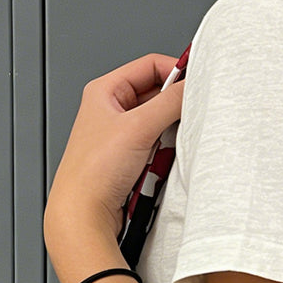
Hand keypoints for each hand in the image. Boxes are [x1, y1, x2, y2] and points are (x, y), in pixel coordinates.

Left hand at [44, 54, 184, 282]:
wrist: (83, 216)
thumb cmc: (92, 173)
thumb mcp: (138, 128)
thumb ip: (171, 101)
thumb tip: (193, 85)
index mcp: (105, 91)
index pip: (150, 65)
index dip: (176, 70)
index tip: (199, 82)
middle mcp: (112, 109)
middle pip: (158, 94)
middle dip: (174, 107)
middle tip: (187, 116)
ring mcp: (121, 134)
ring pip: (160, 122)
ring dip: (170, 133)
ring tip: (165, 146)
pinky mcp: (130, 157)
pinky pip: (159, 144)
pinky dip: (166, 152)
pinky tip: (160, 163)